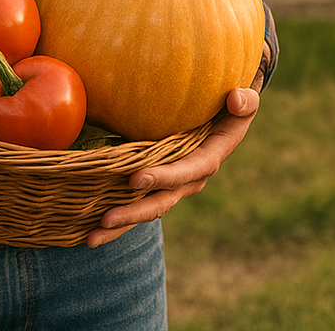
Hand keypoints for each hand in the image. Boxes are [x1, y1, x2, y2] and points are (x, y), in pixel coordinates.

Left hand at [87, 87, 259, 247]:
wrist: (226, 121)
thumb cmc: (233, 108)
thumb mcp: (245, 103)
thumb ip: (245, 101)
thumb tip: (234, 98)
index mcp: (208, 160)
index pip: (185, 172)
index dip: (163, 177)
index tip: (136, 179)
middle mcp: (190, 180)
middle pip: (160, 201)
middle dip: (133, 213)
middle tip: (104, 219)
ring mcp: (173, 186)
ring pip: (146, 210)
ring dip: (120, 224)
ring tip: (90, 237)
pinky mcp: (159, 184)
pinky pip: (138, 202)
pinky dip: (118, 215)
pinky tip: (89, 225)